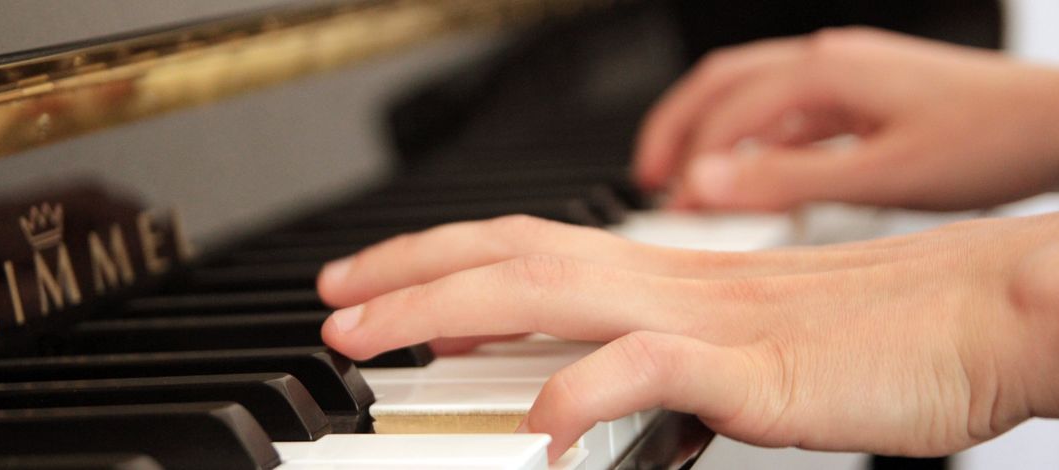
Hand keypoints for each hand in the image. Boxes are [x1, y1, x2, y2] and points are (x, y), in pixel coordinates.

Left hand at [317, 215, 1058, 460]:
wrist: (984, 314)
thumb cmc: (879, 332)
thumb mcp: (744, 338)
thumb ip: (658, 349)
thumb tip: (581, 377)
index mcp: (671, 275)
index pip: (528, 247)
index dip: (442, 259)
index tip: (377, 285)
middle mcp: (674, 281)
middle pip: (514, 257)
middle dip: (411, 275)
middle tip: (337, 303)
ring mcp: (711, 319)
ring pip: (554, 291)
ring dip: (451, 307)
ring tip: (373, 336)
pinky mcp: (757, 370)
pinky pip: (650, 367)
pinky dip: (582, 387)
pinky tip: (534, 425)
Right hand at [634, 27, 1058, 210]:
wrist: (1056, 123)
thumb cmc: (988, 140)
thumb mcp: (878, 175)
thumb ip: (786, 180)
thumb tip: (706, 185)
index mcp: (824, 72)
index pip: (724, 109)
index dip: (684, 153)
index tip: (659, 197)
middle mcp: (827, 61)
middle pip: (723, 83)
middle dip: (679, 126)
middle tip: (649, 175)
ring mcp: (846, 73)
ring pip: (753, 95)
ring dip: (714, 132)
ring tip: (690, 176)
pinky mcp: (863, 93)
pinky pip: (789, 111)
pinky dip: (756, 142)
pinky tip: (755, 174)